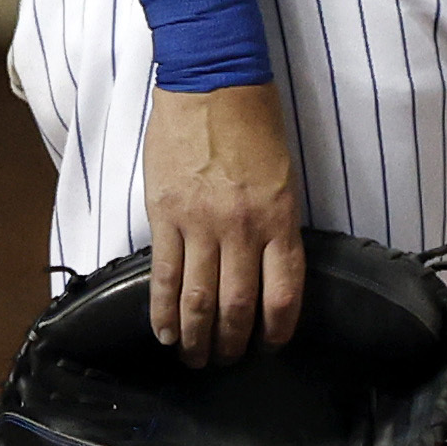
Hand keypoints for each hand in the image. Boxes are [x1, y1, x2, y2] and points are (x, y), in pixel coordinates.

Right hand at [141, 81, 307, 363]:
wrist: (211, 83)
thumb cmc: (253, 122)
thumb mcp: (281, 175)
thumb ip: (272, 222)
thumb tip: (262, 266)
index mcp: (279, 218)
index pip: (283, 291)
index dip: (277, 328)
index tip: (270, 346)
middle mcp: (242, 228)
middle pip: (239, 304)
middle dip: (232, 342)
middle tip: (226, 362)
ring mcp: (200, 224)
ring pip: (199, 298)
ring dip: (197, 336)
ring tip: (193, 359)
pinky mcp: (165, 215)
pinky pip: (164, 274)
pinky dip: (163, 309)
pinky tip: (165, 332)